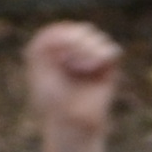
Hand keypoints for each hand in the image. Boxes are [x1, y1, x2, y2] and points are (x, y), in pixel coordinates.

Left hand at [27, 20, 122, 142]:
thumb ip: (44, 43)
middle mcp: (76, 52)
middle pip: (82, 29)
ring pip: (97, 37)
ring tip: (80, 68)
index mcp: (57, 50)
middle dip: (75, 42)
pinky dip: (101, 56)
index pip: (62, 29)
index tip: (56, 55)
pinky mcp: (108, 68)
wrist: (71, 121)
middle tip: (67, 62)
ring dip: (87, 50)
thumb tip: (68, 30)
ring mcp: (93, 59)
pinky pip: (111, 50)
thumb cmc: (52, 100)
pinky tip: (92, 69)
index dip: (61, 36)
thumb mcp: (39, 68)